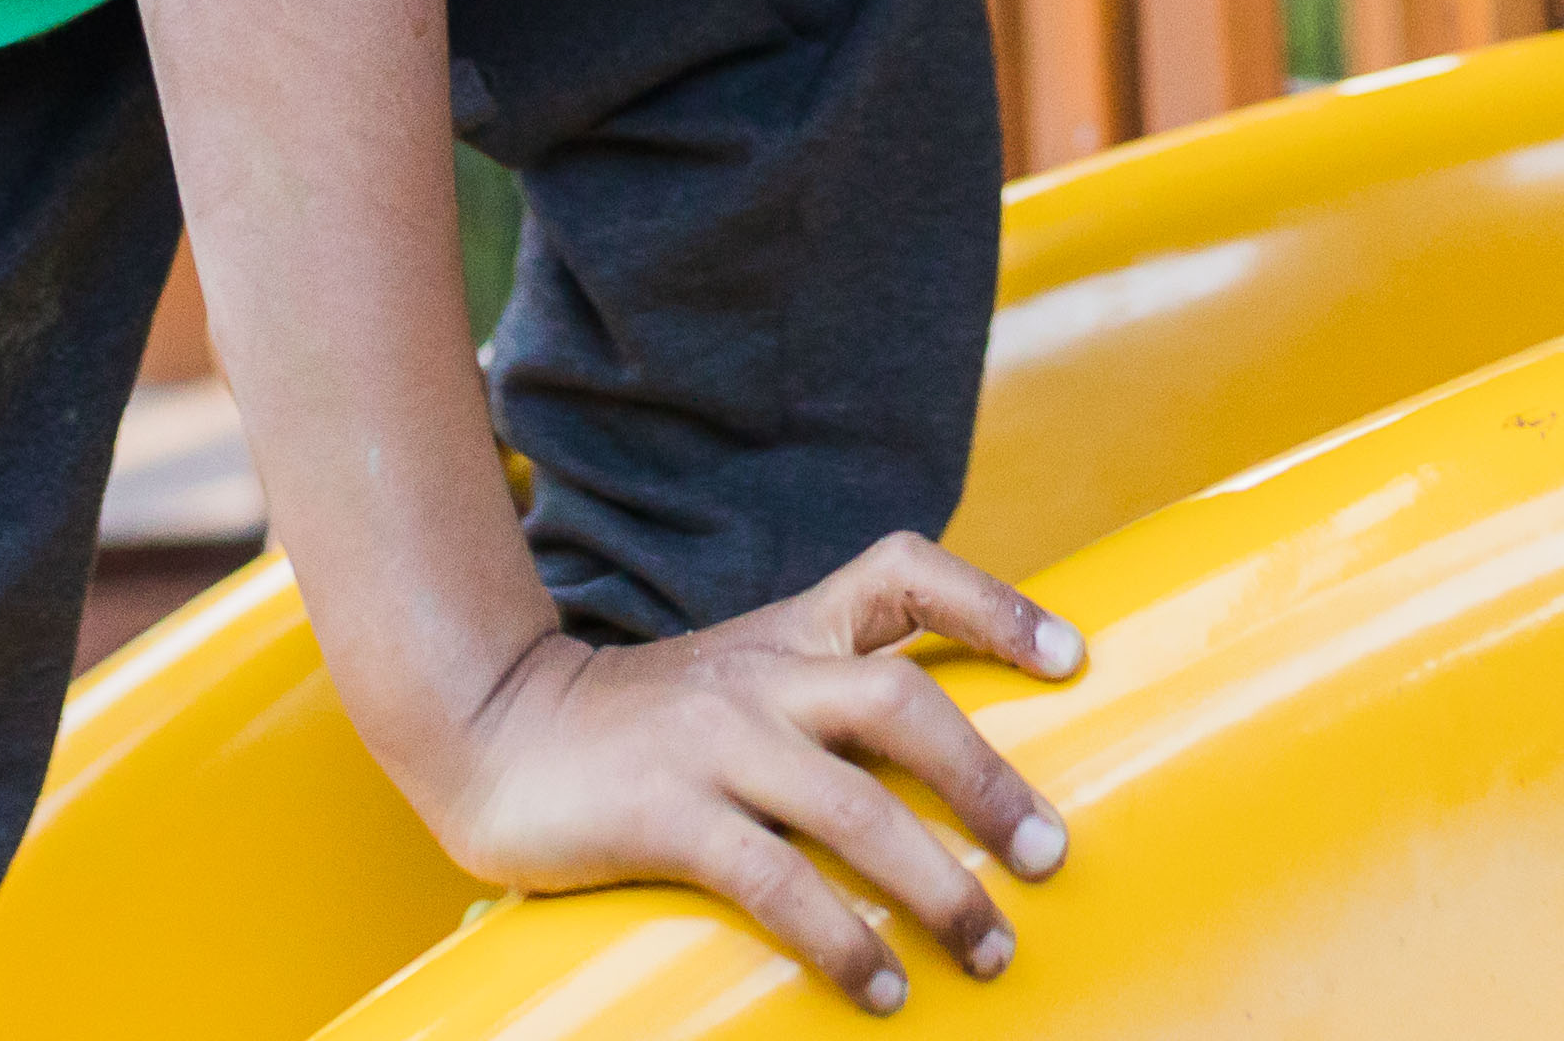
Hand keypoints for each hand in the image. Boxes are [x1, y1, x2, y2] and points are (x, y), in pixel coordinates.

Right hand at [413, 532, 1085, 1011]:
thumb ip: (821, 698)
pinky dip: (840, 940)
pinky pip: (775, 881)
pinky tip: (878, 989)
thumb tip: (943, 769)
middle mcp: (762, 675)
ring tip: (989, 950)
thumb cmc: (637, 725)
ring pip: (854, 805)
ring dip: (937, 886)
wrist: (490, 728)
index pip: (905, 573)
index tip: (1073, 659)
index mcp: (788, 632)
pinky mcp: (666, 814)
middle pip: (903, 701)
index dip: (997, 605)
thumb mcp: (737, 680)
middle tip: (1051, 855)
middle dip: (990, 781)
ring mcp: (713, 741)